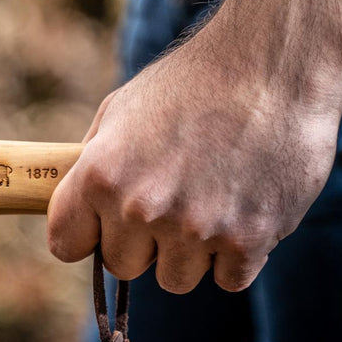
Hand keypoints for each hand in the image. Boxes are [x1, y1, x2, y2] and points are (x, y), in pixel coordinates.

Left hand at [48, 0, 341, 291]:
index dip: (85, 236)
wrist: (275, 61)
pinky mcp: (248, 240)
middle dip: (141, 243)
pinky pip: (228, 279)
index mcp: (101, 175)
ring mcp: (195, 228)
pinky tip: (243, 210)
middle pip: (123, 267)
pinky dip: (236, 255)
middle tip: (169, 204)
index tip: (101, 227)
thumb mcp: (122, 109)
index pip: (66, 244)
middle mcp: (142, 208)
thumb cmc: (194, 81)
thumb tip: (80, 208)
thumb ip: (94, 164)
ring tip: (210, 201)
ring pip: (175, 279)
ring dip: (189, 252)